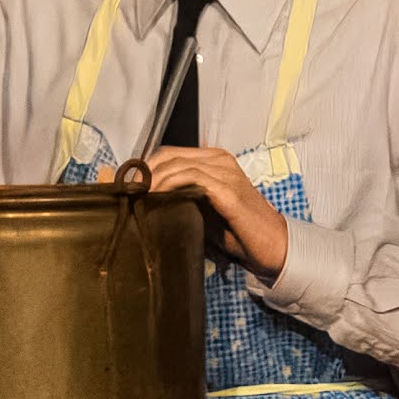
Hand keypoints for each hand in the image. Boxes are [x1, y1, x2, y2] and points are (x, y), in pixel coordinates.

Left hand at [142, 144, 290, 276]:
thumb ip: (181, 198)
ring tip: (138, 196)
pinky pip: (192, 178)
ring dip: (154, 180)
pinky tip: (157, 198)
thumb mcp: (202, 210)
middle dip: (144, 172)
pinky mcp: (228, 189)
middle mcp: (219, 160)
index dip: (146, 167)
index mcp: (214, 160)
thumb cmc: (237, 231)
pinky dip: (171, 186)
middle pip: (169, 155)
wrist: (270, 245)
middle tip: (128, 192)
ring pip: (178, 164)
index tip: (128, 186)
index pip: (170, 153)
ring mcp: (225, 172)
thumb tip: (148, 199)